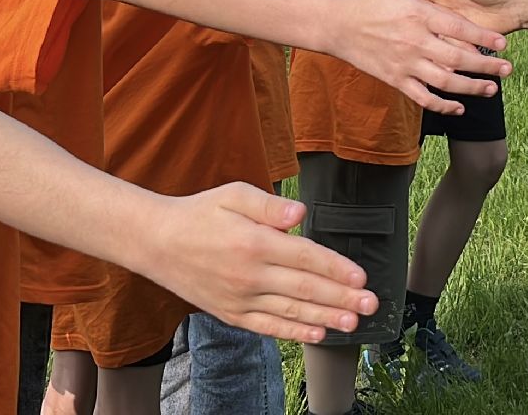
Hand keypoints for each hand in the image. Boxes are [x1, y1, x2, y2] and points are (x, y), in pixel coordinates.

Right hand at [145, 182, 376, 343]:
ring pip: (291, 310)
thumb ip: (269, 205)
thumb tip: (300, 213)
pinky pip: (268, 326)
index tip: (361, 278)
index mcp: (254, 243)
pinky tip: (316, 334)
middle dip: (342, 298)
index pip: (305, 257)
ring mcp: (240, 298)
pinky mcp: (231, 313)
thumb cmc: (199, 214)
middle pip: (305, 288)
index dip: (336, 269)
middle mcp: (249, 275)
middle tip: (371, 305)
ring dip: (325, 318)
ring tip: (353, 324)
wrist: (156, 243)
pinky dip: (293, 332)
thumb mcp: (233, 194)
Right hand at [332, 0, 511, 113]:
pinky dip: (442, 105)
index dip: (482, 37)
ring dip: (471, 88)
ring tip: (492, 89)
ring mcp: (404, 64)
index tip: (503, 43)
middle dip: (485, 66)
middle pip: (457, 58)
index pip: (458, 28)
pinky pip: (422, 97)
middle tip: (509, 70)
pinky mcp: (395, 80)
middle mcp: (414, 42)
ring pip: (444, 82)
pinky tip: (459, 108)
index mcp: (419, 15)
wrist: (336, 24)